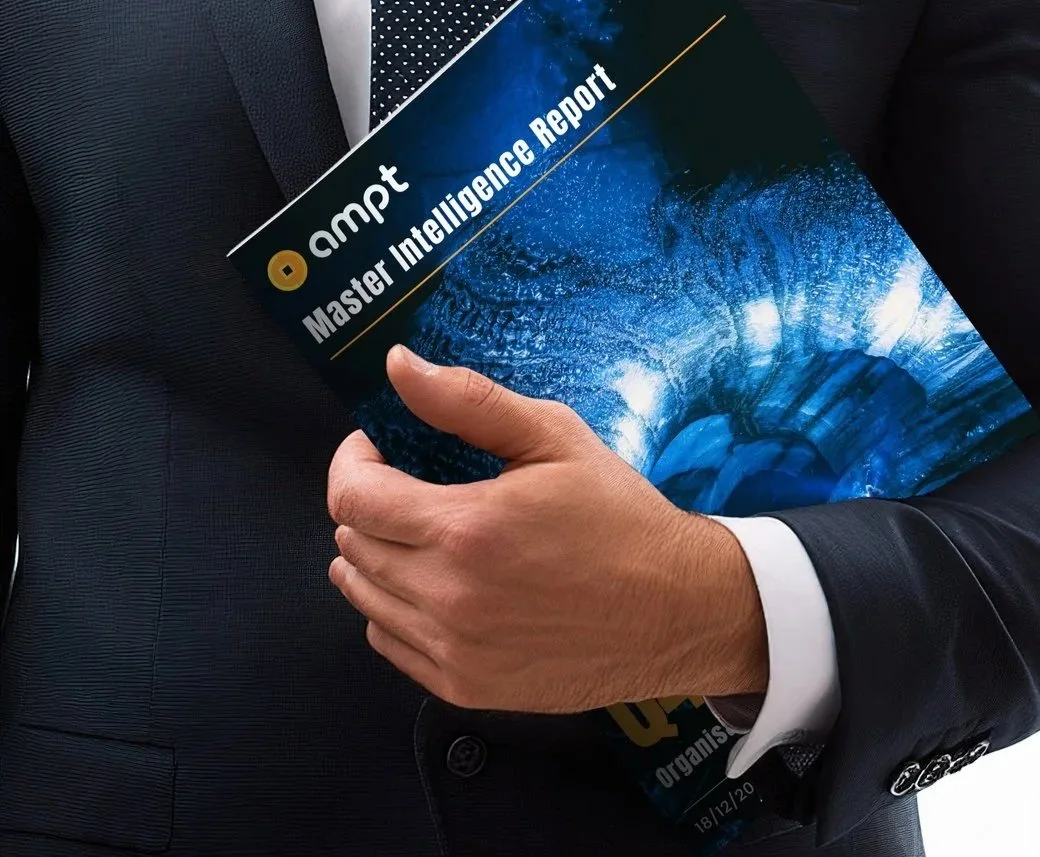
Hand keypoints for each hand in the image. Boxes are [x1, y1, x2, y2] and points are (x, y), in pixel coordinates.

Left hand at [325, 345, 769, 711]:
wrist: (677, 610)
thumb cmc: (623, 521)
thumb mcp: (558, 440)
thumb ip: (470, 402)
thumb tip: (399, 365)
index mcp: (466, 529)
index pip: (352, 497)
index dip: (353, 462)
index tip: (376, 448)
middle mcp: (448, 596)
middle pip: (353, 544)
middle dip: (370, 504)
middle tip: (412, 487)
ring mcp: (453, 648)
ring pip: (362, 596)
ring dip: (374, 557)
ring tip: (418, 534)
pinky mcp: (464, 684)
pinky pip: (389, 641)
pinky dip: (395, 608)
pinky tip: (437, 585)